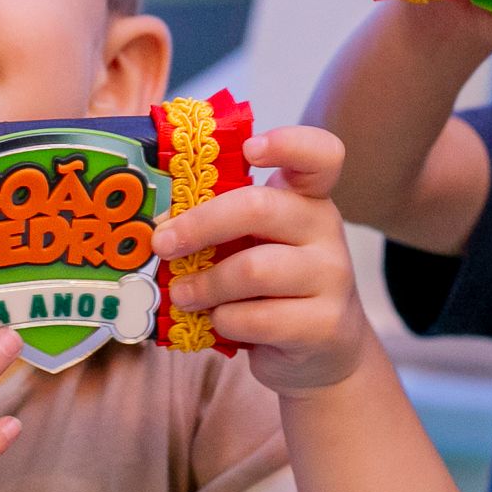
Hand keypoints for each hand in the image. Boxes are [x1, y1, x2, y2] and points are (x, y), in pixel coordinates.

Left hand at [151, 127, 368, 397]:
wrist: (324, 348)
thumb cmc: (277, 286)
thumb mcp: (259, 242)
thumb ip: (227, 224)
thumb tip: (161, 221)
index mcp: (307, 198)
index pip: (320, 154)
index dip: (287, 143)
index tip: (250, 149)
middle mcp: (325, 229)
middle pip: (259, 208)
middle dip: (199, 225)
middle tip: (163, 244)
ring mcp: (331, 276)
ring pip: (254, 269)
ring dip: (205, 284)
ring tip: (183, 294)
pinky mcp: (324, 323)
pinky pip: (258, 318)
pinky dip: (225, 321)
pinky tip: (219, 321)